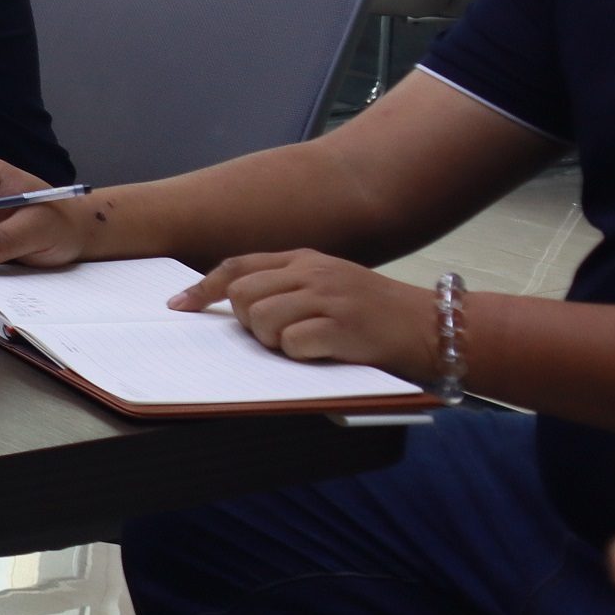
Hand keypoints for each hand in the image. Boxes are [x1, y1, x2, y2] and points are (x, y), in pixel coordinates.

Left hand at [173, 251, 441, 379]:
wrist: (434, 327)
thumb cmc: (377, 316)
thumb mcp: (329, 286)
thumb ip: (288, 287)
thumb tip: (234, 304)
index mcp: (305, 259)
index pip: (238, 266)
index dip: (204, 288)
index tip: (180, 306)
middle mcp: (313, 272)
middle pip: (242, 295)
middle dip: (248, 323)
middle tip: (277, 336)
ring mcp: (328, 297)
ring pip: (262, 319)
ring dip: (274, 342)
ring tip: (305, 345)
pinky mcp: (343, 326)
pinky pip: (292, 344)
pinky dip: (300, 356)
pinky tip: (323, 353)